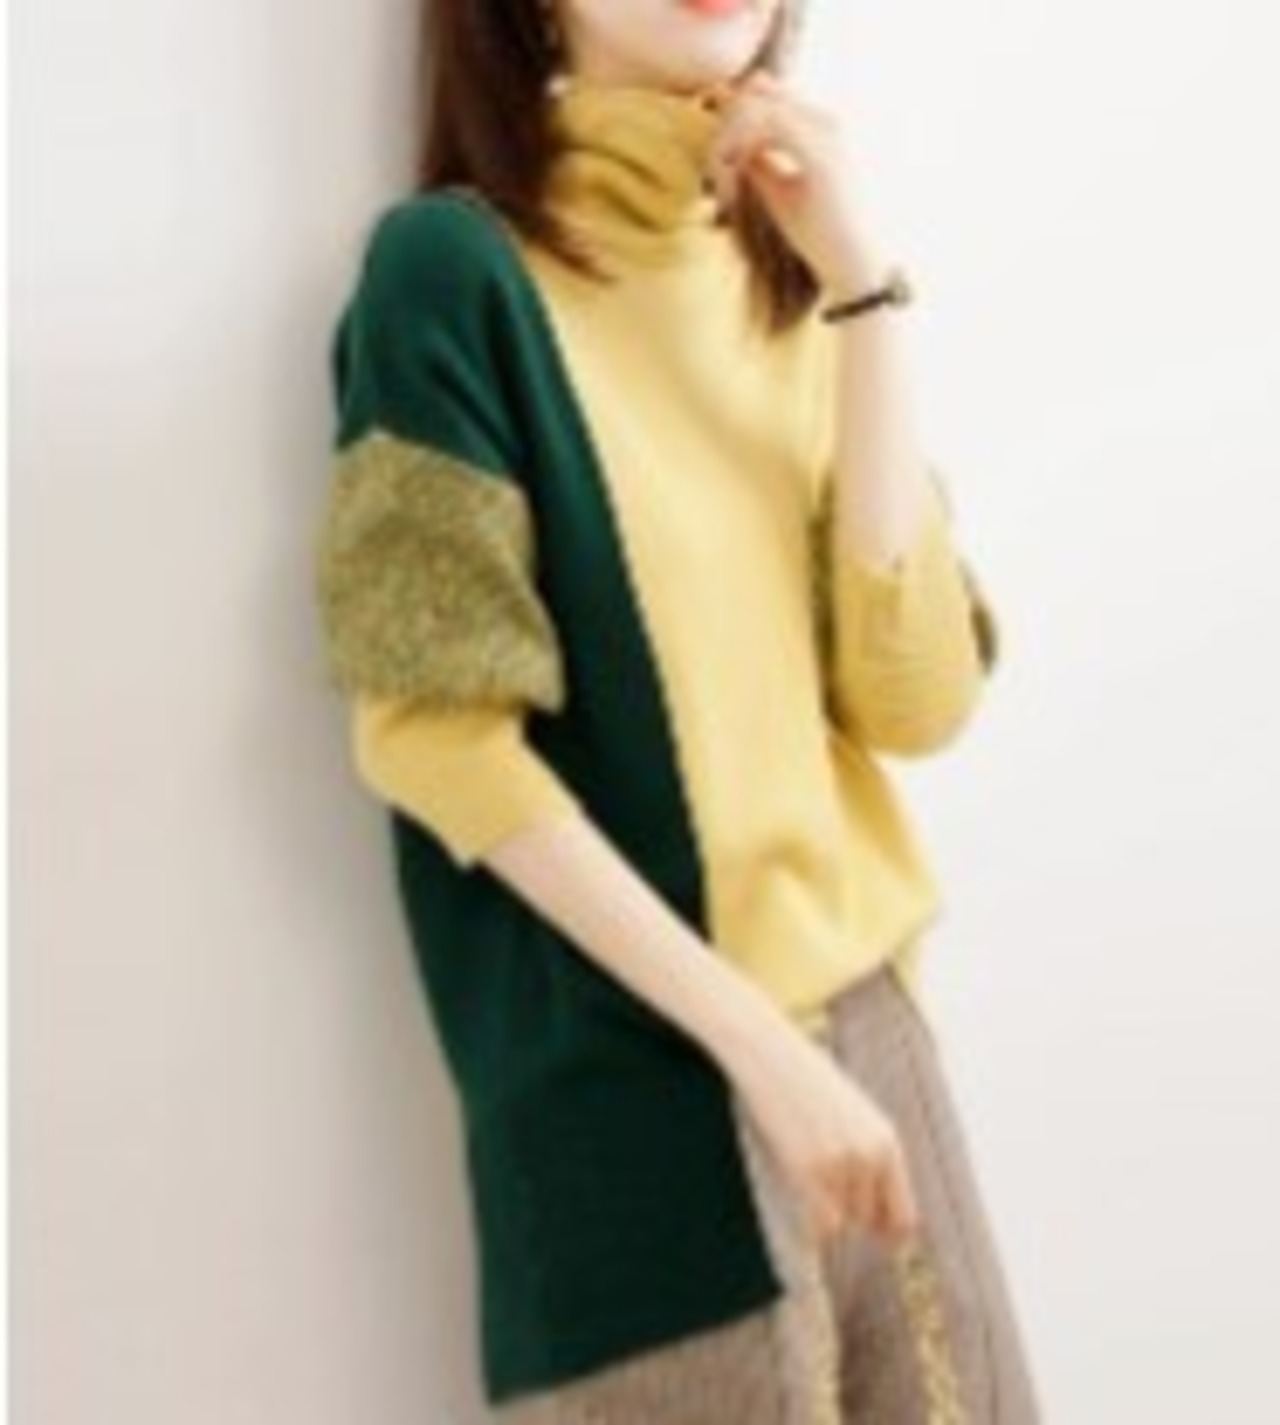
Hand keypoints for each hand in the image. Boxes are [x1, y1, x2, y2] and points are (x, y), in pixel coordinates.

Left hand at [701, 69, 891, 294]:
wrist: (852, 264)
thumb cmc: (819, 233)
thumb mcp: (780, 191)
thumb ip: (759, 164)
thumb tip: (729, 147)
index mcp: (820, 129)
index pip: (768, 97)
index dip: (733, 118)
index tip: (717, 157)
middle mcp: (827, 123)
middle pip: (760, 95)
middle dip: (726, 126)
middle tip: (711, 164)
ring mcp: (827, 134)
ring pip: (760, 107)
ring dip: (729, 136)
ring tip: (717, 172)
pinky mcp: (822, 154)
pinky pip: (768, 126)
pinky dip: (742, 146)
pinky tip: (731, 173)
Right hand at [717, 1009, 921, 1248]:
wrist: (772, 1056)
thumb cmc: (808, 1082)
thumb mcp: (855, 1114)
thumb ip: (870, 1156)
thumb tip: (875, 1212)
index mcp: (887, 1141)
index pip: (903, 1216)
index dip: (891, 1234)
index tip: (880, 1242)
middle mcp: (870, 1157)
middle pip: (868, 1219)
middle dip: (852, 1213)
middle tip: (827, 1186)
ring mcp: (838, 1165)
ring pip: (841, 1221)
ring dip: (827, 1208)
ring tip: (809, 1168)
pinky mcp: (806, 1169)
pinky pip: (818, 1222)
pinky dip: (812, 1221)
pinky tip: (801, 1187)